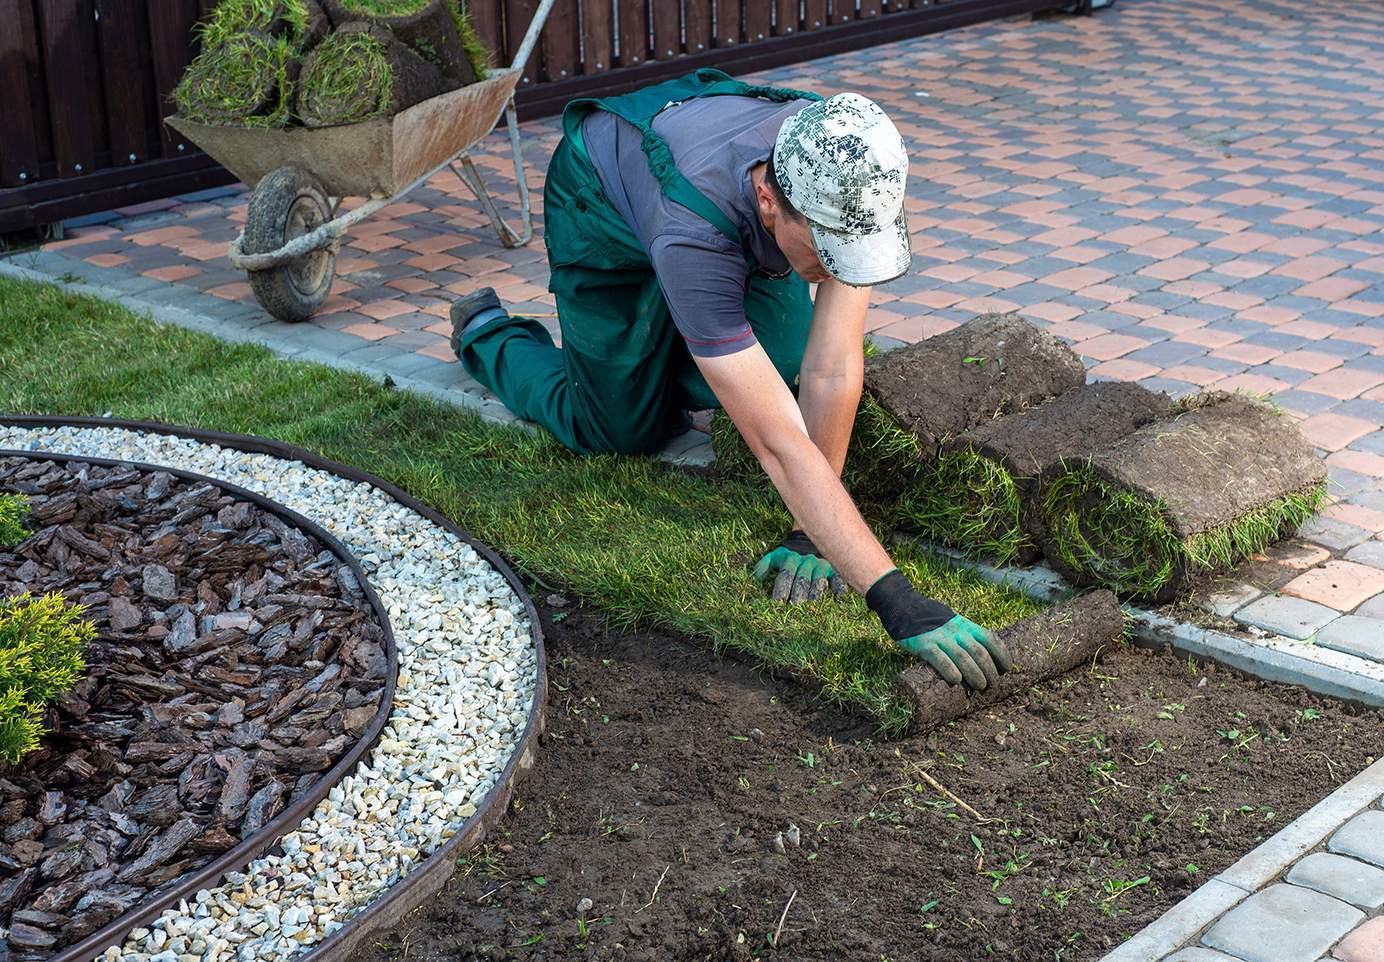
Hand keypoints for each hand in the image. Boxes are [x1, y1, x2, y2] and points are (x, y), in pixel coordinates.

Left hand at [752, 530, 846, 602]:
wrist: (812, 535)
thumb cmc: (791, 552)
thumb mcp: (777, 554)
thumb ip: (765, 564)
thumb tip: (756, 577)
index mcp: (791, 560)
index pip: (785, 575)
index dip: (781, 588)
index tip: (778, 601)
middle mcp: (806, 563)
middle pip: (802, 580)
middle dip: (798, 592)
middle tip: (795, 604)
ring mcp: (821, 566)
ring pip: (818, 580)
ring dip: (815, 591)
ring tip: (812, 601)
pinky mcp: (834, 569)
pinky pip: (838, 579)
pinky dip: (839, 588)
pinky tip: (839, 597)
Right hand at [865, 569, 1011, 690]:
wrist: (902, 604)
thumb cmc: (928, 618)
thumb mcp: (951, 621)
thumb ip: (962, 635)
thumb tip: (977, 659)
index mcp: (964, 624)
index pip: (990, 639)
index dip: (1001, 655)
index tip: (1007, 669)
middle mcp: (955, 630)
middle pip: (980, 652)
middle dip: (990, 671)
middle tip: (992, 686)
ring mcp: (940, 637)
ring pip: (964, 658)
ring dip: (975, 675)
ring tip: (980, 687)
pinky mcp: (923, 644)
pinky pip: (940, 659)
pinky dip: (950, 671)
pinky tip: (956, 681)